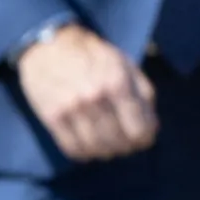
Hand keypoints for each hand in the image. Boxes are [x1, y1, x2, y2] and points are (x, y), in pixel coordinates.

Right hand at [16, 23, 158, 163]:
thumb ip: (142, 94)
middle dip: (126, 148)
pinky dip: (84, 154)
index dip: (145, 139)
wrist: (49, 45)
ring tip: (107, 147)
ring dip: (105, 152)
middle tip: (125, 145)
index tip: (142, 139)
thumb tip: (151, 128)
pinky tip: (88, 147)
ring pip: (95, 148)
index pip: (139, 129)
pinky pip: (72, 148)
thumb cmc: (93, 55)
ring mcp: (71, 109)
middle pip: (118, 142)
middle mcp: (95, 98)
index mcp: (117, 83)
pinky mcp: (51, 116)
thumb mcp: (126, 65)